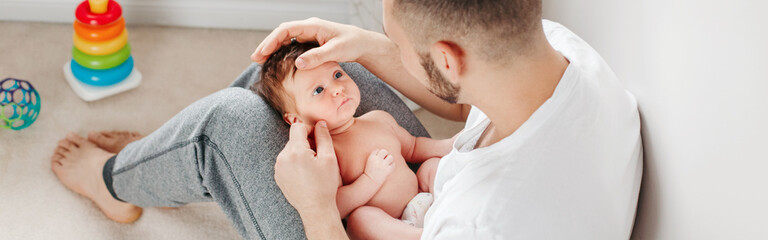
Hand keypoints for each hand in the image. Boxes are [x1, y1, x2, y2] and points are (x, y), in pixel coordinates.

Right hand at [251, 17, 388, 69]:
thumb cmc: (352, 44)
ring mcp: (308, 34)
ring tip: (261, 62)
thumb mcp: (336, 51)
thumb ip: (318, 57)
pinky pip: (291, 45)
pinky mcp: (310, 41)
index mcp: (312, 26)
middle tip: (255, 60)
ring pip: (285, 39)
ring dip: (273, 49)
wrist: (362, 43)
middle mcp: (308, 27)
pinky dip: (282, 52)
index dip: (271, 41)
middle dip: (267, 45)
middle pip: (281, 33)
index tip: (261, 53)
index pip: (286, 30)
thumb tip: (298, 64)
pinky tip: (276, 62)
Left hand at [274, 121, 340, 213]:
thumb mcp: (329, 158)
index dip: (309, 129)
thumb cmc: (325, 184)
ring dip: (300, 152)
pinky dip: (294, 162)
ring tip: (311, 166)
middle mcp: (283, 158)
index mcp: (295, 152)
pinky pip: (286, 161)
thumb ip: (324, 137)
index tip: (318, 138)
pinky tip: (304, 173)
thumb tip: (320, 123)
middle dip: (305, 142)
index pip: (298, 127)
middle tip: (318, 155)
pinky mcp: (278, 176)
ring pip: (289, 150)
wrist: (315, 208)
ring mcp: (278, 168)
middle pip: (293, 139)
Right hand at [364, 149, 394, 184]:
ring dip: (390, 160)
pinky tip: (388, 168)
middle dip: (385, 154)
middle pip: (384, 151)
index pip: (377, 150)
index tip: (378, 158)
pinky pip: (393, 164)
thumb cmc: (370, 172)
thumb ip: (375, 156)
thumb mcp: (369, 162)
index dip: (378, 154)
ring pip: (390, 157)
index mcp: (371, 157)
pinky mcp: (387, 170)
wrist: (370, 182)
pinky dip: (392, 166)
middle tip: (384, 160)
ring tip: (387, 164)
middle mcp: (377, 160)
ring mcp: (383, 165)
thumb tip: (385, 153)